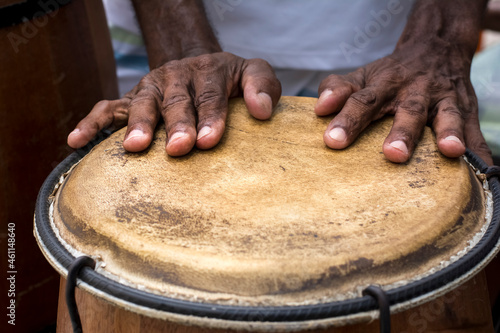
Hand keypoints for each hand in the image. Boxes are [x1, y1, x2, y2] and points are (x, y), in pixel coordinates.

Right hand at [68, 52, 280, 155]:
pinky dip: (92, 123)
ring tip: (135, 147)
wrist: (202, 67)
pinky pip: (107, 108)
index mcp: (208, 70)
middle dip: (177, 124)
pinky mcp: (133, 99)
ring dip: (139, 124)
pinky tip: (76, 141)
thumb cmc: (232, 80)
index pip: (210, 95)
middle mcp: (177, 77)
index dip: (210, 117)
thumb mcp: (254, 74)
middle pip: (176, 100)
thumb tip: (262, 110)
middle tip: (178, 148)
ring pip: (142, 103)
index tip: (209, 140)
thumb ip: (263, 86)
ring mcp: (151, 87)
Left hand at [315, 46, 491, 164]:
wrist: (434, 49)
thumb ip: (337, 89)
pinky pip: (474, 130)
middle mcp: (414, 91)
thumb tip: (319, 109)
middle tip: (392, 155)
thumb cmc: (390, 74)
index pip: (362, 101)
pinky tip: (483, 169)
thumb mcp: (362, 76)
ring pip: (447, 115)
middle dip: (402, 133)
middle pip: (408, 111)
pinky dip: (479, 149)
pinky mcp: (466, 110)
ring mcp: (443, 100)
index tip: (332, 142)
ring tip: (450, 151)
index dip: (347, 121)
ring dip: (449, 132)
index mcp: (384, 84)